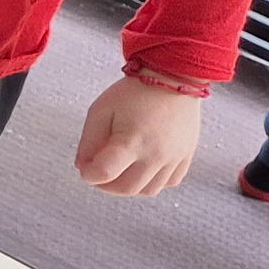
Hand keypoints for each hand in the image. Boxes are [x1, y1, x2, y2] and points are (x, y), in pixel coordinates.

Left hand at [76, 74, 204, 196]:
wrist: (172, 78)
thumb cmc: (133, 92)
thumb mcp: (100, 111)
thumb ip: (88, 142)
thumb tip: (82, 167)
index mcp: (131, 142)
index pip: (104, 174)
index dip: (89, 174)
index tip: (86, 167)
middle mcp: (155, 154)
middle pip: (126, 189)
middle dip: (106, 185)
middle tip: (100, 171)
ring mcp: (174, 157)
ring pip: (148, 190)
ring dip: (129, 185)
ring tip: (121, 169)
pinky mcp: (186, 156)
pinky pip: (169, 182)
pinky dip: (153, 181)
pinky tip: (143, 166)